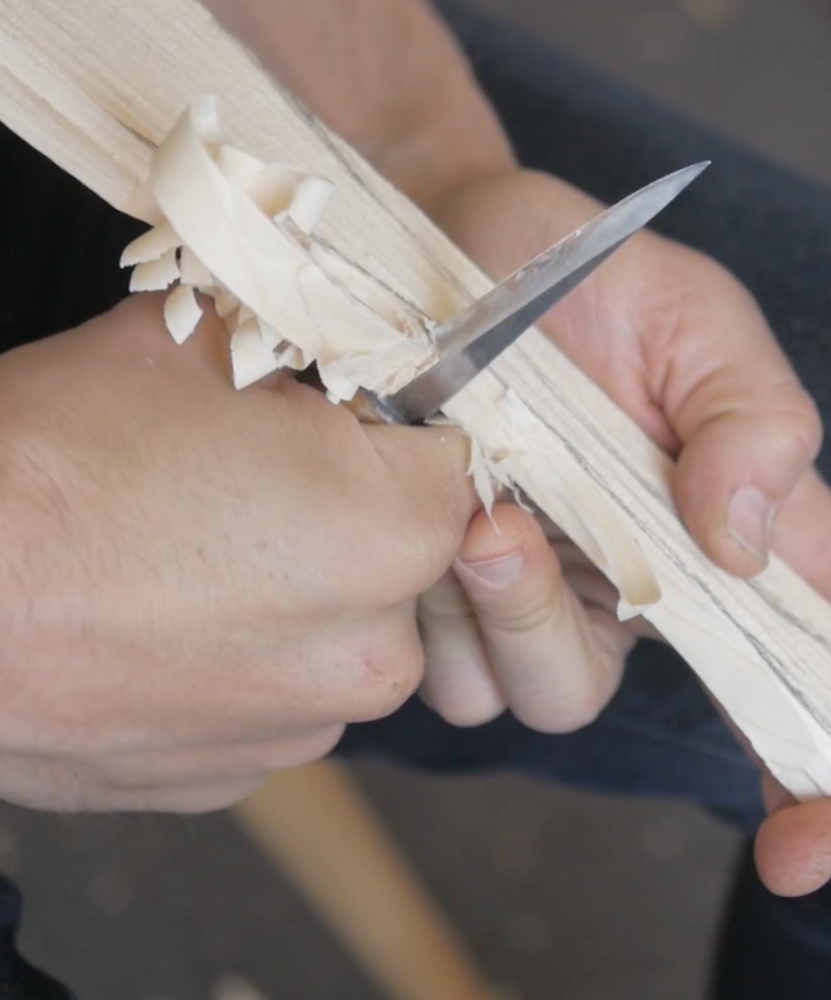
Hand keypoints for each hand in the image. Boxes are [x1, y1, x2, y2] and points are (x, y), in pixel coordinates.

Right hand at [0, 293, 476, 812]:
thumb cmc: (47, 461)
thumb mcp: (191, 345)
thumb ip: (301, 345)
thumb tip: (338, 352)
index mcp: (390, 533)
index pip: (462, 468)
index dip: (409, 438)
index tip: (362, 425)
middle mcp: (371, 651)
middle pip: (408, 563)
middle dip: (355, 519)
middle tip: (258, 486)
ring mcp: (303, 726)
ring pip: (344, 637)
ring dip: (299, 597)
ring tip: (196, 558)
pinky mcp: (238, 775)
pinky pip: (279, 697)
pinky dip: (246, 662)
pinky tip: (167, 624)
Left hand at [418, 168, 830, 895]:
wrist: (445, 262)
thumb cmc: (578, 278)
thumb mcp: (694, 319)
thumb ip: (751, 418)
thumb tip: (748, 551)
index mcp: (734, 517)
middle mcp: (652, 578)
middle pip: (693, 698)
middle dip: (631, 661)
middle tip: (550, 541)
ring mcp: (554, 595)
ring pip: (554, 695)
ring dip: (518, 620)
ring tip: (481, 515)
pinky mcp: (460, 598)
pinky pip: (457, 677)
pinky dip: (442, 616)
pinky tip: (425, 522)